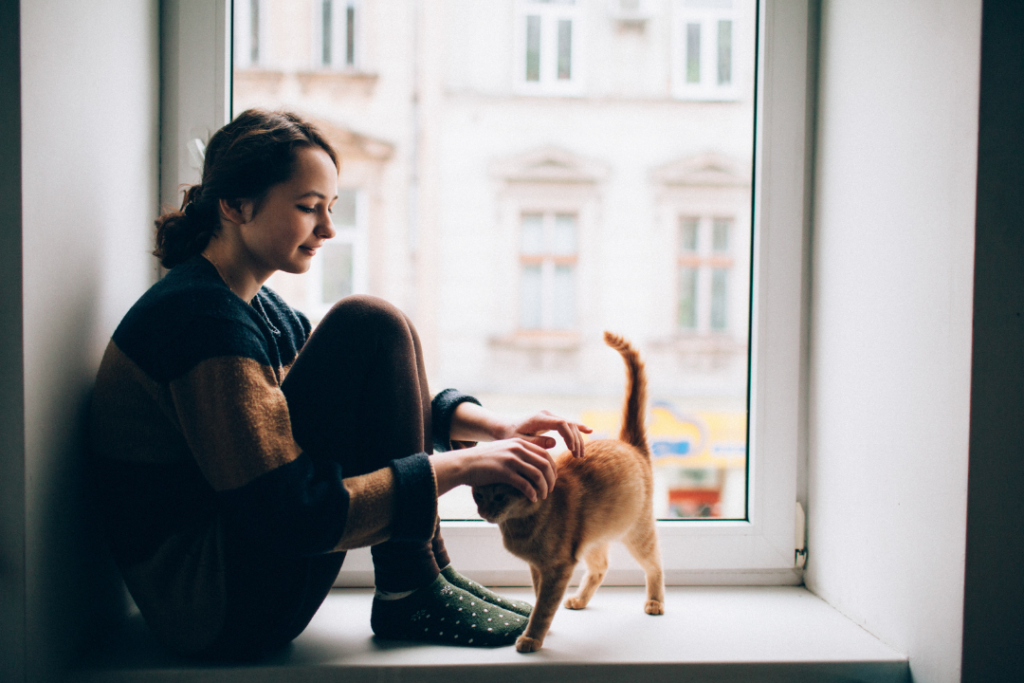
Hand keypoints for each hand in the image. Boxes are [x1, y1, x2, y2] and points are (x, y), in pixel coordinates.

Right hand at [432, 438, 556, 501]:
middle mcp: (517, 449)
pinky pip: (525, 484)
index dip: (552, 468)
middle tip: (549, 490)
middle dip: (550, 479)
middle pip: (544, 464)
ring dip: (543, 488)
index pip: (545, 454)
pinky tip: (532, 498)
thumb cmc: (485, 460)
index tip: (552, 479)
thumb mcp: (504, 449)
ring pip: (537, 475)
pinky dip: (532, 493)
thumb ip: (519, 453)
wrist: (465, 463)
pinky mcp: (503, 472)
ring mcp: (511, 460)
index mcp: (519, 442)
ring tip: (542, 496)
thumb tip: (536, 465)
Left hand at [503, 410, 592, 459]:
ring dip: (577, 439)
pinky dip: (578, 427)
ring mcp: (550, 416)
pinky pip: (568, 423)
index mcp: (539, 418)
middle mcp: (547, 414)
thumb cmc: (510, 436)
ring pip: (570, 424)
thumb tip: (554, 443)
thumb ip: (536, 442)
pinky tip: (589, 431)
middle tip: (578, 457)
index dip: (570, 436)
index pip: (561, 424)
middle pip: (569, 424)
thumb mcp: (520, 441)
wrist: (505, 428)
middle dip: (576, 440)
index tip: (572, 451)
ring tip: (579, 455)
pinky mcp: (552, 420)